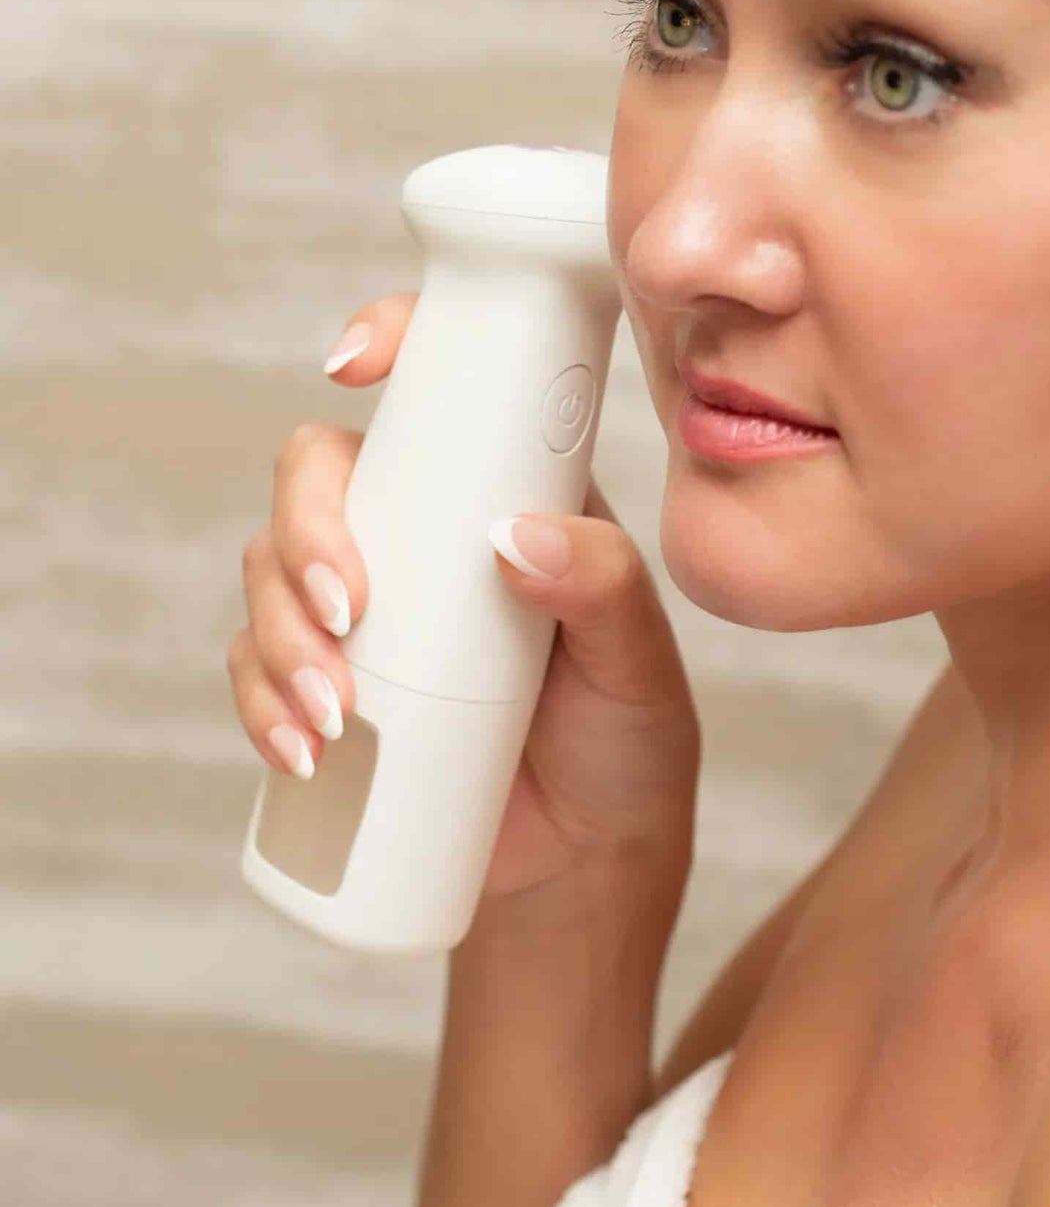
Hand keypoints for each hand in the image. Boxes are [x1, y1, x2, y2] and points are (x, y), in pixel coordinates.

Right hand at [226, 292, 700, 900]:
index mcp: (503, 498)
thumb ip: (607, 594)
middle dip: (307, 534)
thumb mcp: (638, 665)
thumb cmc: (626, 745)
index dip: (387, 345)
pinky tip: (303, 752)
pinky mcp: (328, 690)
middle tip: (351, 613)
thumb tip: (519, 537)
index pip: (438, 398)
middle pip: (320, 479)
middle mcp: (424, 540)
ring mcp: (370, 614)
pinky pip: (255, 670)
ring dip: (280, 635)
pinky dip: (260, 705)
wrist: (585, 861)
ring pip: (270, 572)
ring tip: (339, 717)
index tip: (356, 363)